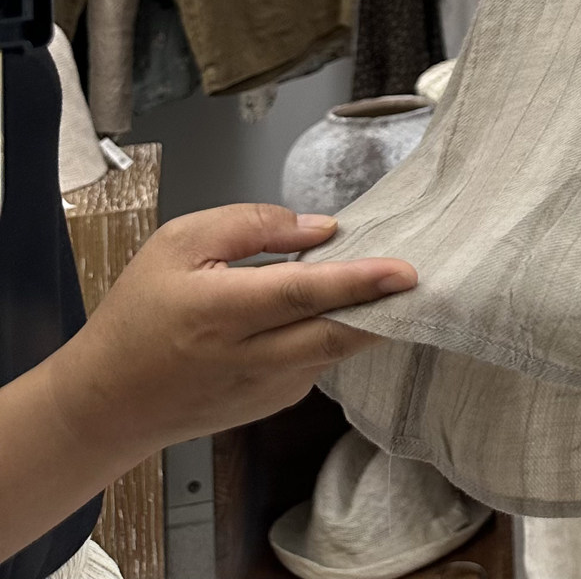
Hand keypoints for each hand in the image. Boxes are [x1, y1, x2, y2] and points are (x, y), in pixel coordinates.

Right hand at [44, 205, 414, 468]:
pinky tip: (338, 308)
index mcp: (221, 312)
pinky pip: (318, 363)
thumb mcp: (179, 243)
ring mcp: (264, 389)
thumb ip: (251, 224)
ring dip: (364, 319)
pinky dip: (336, 336)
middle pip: (336, 335)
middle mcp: (248, 358)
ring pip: (333, 350)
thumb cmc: (138, 315)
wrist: (105, 405)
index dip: (359, 282)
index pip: (304, 295)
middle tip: (425, 277)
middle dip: (386, 309)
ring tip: (385, 281)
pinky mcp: (272, 404)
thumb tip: (320, 228)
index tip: (407, 271)